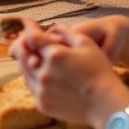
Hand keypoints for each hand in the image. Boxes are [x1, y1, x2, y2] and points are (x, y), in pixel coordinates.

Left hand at [10, 21, 128, 128]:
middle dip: (22, 44)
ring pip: (24, 71)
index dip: (29, 28)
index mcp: (54, 56)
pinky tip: (39, 74)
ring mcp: (42, 91)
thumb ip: (66, 33)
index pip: (32, 37)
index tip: (27, 23)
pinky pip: (31, 87)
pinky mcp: (43, 104)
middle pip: (22, 54)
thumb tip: (52, 28)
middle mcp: (44, 73)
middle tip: (24, 39)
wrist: (106, 105)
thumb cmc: (100, 72)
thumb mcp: (87, 44)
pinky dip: (32, 78)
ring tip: (30, 55)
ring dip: (26, 62)